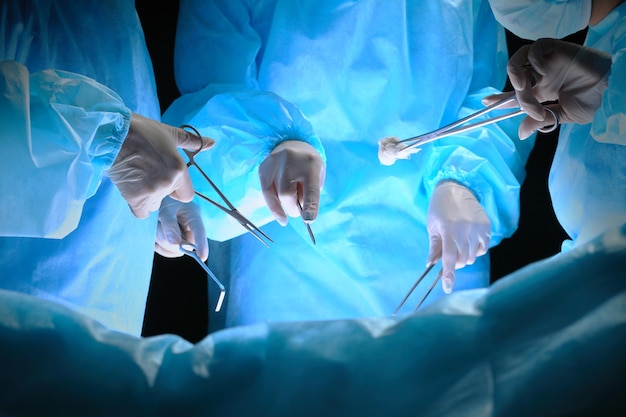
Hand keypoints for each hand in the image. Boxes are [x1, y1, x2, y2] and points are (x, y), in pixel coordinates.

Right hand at [107, 113, 213, 217]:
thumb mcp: (169, 133)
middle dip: (162, 189)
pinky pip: (141, 213)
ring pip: (155, 205)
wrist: (111, 135)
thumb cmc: (141, 131)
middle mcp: (167, 184)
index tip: (167, 177)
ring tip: (138, 178)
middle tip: (148, 172)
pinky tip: (133, 190)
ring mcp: (150, 192)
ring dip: (150, 197)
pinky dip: (139, 205)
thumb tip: (212, 143)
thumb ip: (191, 142)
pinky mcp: (133, 198)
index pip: (186, 194)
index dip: (178, 188)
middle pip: (169, 198)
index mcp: (178, 170)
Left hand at [155, 197, 207, 261]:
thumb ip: (170, 226)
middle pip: (184, 245)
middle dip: (169, 240)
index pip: (200, 232)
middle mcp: (190, 229)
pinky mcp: (172, 242)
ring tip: (156, 227)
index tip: (202, 257)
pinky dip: (158, 245)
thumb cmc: (162, 201)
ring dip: (161, 241)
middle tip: (158, 228)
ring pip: (173, 249)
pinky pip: (166, 251)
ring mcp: (181, 237)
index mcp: (194, 217)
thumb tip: (176, 244)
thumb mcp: (166, 210)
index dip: (202, 245)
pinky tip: (154, 234)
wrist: (153, 199)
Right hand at [258, 140, 325, 225]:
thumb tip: (302, 215)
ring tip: (287, 212)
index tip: (308, 220)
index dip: (309, 206)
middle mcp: (290, 161)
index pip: (310, 188)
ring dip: (282, 208)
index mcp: (310, 164)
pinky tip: (278, 212)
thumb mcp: (317, 177)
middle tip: (297, 212)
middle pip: (287, 193)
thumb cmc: (308, 166)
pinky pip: (265, 192)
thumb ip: (310, 195)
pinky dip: (272, 205)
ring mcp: (273, 163)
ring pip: (273, 194)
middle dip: (292, 209)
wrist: (293, 143)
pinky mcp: (263, 169)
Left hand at [426, 181, 490, 293]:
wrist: (456, 188)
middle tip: (449, 254)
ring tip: (458, 244)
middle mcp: (465, 231)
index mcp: (448, 230)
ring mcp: (478, 229)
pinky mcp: (487, 227)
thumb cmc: (439, 208)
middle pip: (462, 261)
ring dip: (465, 256)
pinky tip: (469, 241)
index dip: (449, 276)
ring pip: (472, 257)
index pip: (449, 259)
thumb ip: (434, 246)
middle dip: (455, 263)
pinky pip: (483, 249)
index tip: (448, 289)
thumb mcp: (432, 226)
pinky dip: (476, 250)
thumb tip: (431, 264)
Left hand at [483, 38, 610, 138]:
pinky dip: (534, 58)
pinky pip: (535, 47)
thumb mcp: (565, 116)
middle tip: (530, 107)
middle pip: (515, 80)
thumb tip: (522, 134)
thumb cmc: (590, 99)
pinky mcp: (555, 49)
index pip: (514, 93)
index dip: (500, 98)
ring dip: (516, 74)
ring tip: (524, 87)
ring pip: (518, 59)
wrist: (608, 86)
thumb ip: (543, 121)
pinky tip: (542, 71)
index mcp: (541, 91)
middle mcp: (540, 75)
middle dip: (517, 97)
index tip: (486, 102)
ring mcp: (546, 61)